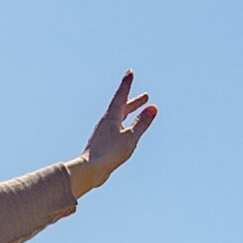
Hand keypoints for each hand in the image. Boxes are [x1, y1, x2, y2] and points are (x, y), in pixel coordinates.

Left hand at [71, 71, 156, 195]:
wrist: (89, 170)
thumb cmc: (109, 152)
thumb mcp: (130, 137)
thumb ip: (142, 123)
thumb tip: (153, 108)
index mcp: (111, 117)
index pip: (121, 96)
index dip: (126, 84)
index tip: (130, 72)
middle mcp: (106, 122)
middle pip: (122, 108)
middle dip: (134, 102)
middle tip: (146, 96)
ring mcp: (103, 132)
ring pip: (119, 119)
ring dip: (131, 114)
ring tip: (140, 112)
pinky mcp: (103, 143)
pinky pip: (117, 129)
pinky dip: (126, 125)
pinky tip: (128, 132)